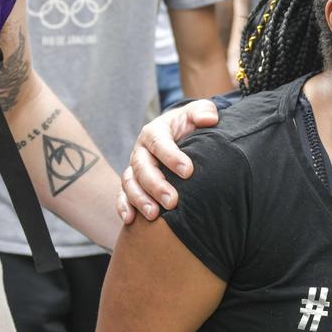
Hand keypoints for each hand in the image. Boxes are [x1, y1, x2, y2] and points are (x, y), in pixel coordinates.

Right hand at [116, 100, 218, 223]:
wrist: (178, 134)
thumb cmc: (189, 125)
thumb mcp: (196, 113)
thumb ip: (203, 111)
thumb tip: (209, 118)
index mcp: (155, 132)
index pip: (159, 143)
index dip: (171, 157)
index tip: (188, 171)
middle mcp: (141, 150)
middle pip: (142, 168)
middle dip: (156, 185)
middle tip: (172, 201)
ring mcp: (134, 168)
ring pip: (130, 184)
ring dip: (140, 200)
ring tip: (154, 215)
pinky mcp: (132, 183)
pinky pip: (122, 195)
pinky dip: (123, 207)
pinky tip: (131, 220)